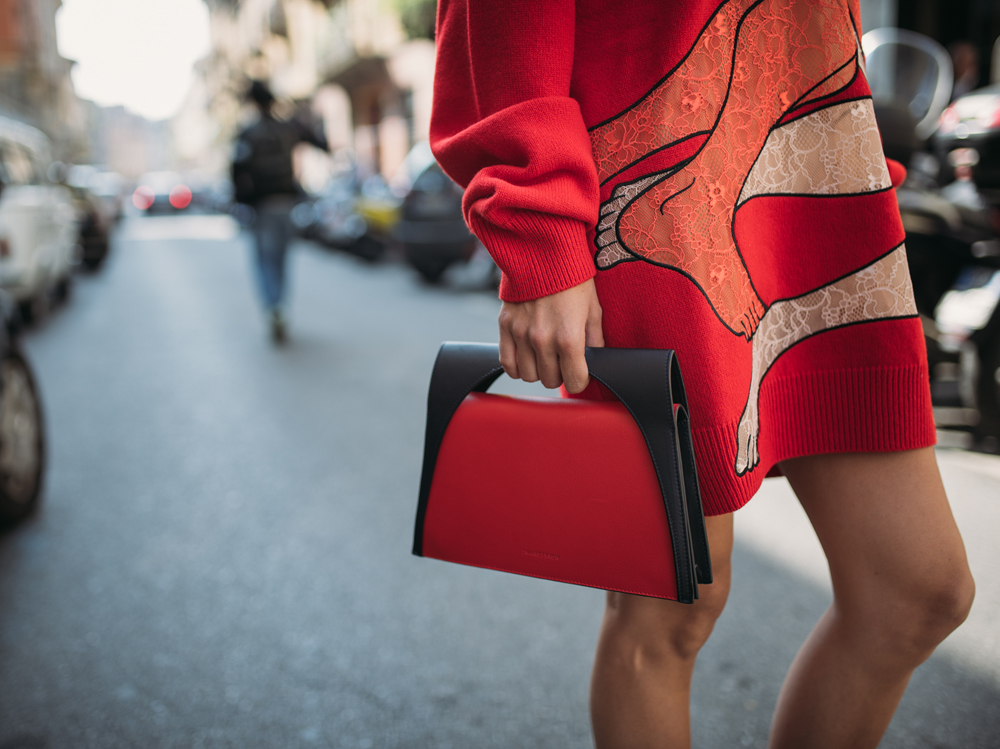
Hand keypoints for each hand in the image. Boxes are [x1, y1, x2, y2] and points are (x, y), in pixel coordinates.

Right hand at [498, 278, 604, 393]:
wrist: (543, 253)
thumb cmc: (573, 280)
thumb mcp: (593, 310)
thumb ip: (595, 341)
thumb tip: (594, 363)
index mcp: (569, 337)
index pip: (574, 381)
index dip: (580, 380)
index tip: (579, 373)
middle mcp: (543, 339)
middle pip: (550, 381)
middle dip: (559, 375)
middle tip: (562, 361)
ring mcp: (521, 334)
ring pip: (528, 376)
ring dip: (538, 371)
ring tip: (544, 358)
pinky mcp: (505, 326)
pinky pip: (507, 363)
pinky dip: (516, 368)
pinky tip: (526, 360)